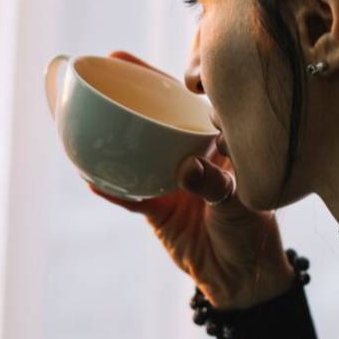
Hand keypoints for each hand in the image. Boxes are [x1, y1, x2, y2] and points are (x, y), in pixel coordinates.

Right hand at [88, 51, 296, 309]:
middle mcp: (189, 155)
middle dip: (129, 93)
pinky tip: (90, 175)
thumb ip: (217, 182)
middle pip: (154, 117)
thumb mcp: (242, 201)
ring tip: (84, 114)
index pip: (188, 100)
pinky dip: (110, 187)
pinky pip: (128, 194)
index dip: (162, 77)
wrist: (244, 278)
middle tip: (103, 70)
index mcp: (216, 141)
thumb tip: (185, 169)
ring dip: (112, 135)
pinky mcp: (156, 210)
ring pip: (135, 151)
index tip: (137, 60)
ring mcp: (170, 180)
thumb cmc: (254, 231)